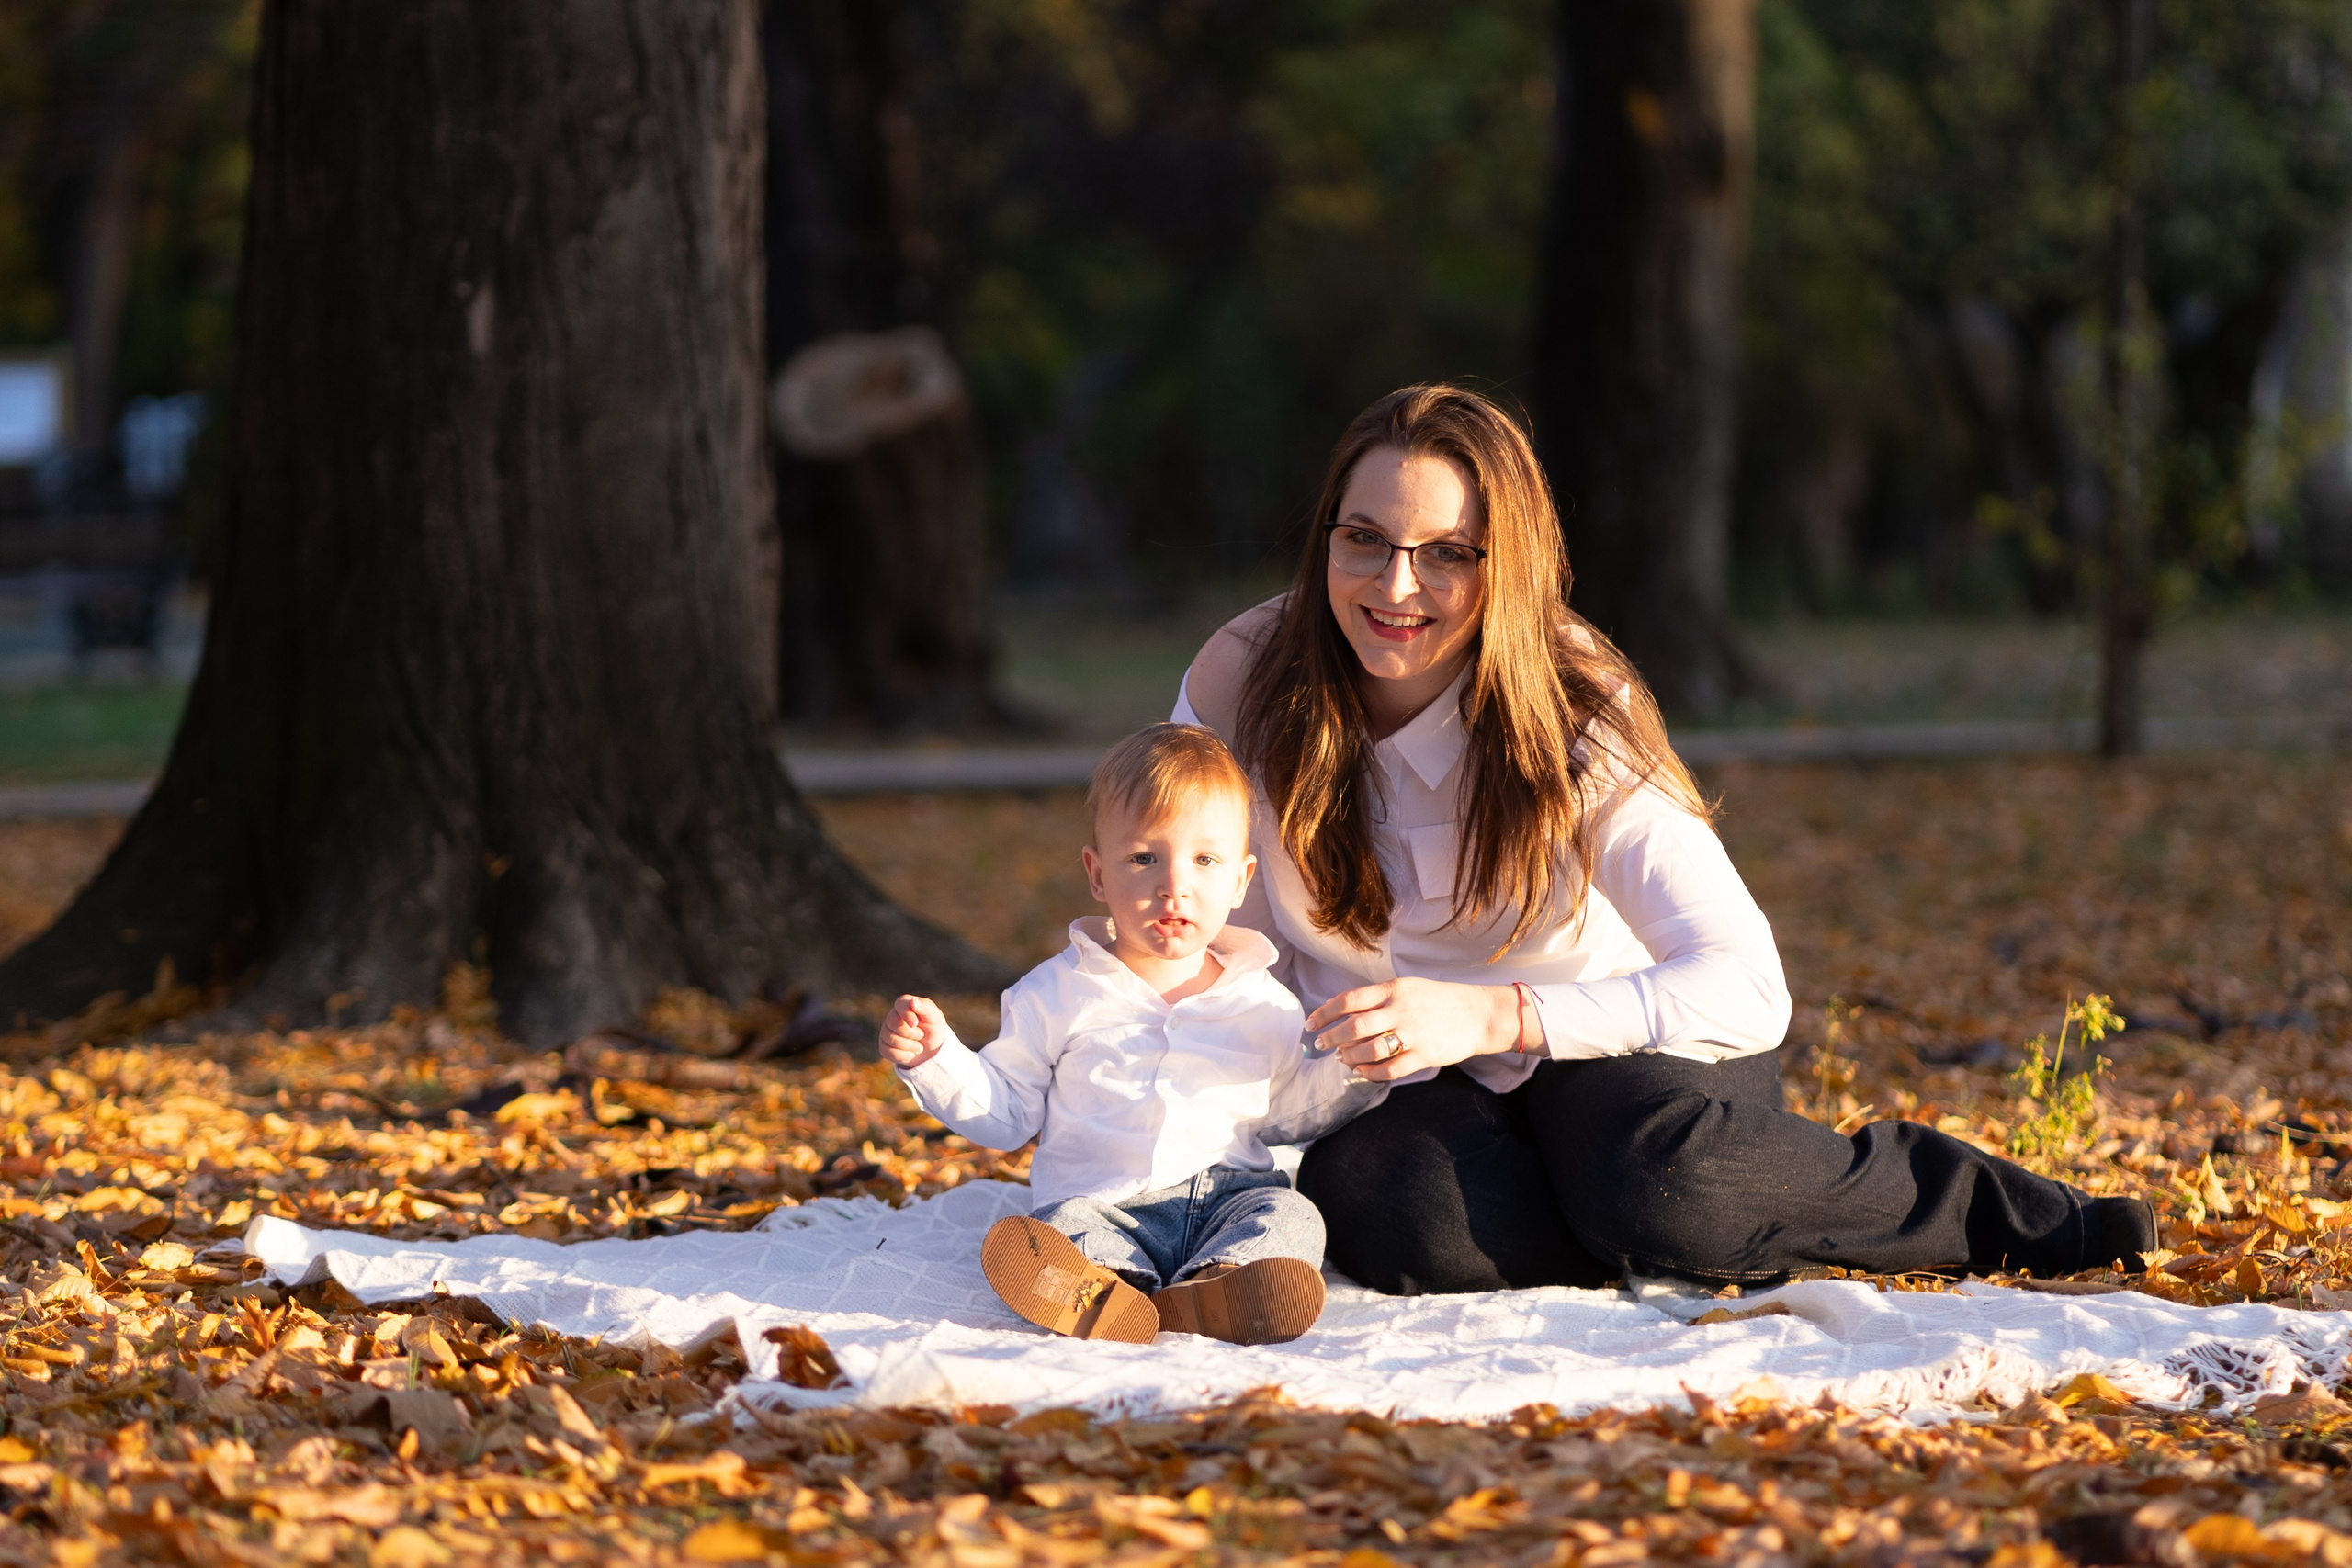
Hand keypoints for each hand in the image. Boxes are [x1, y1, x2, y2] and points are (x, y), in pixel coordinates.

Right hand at [880, 994, 950, 1067]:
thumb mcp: (935, 1018)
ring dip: (910, 1046)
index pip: (900, 1005)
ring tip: (919, 1046)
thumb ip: (926, 1007)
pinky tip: (911, 1054)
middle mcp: (892, 1016)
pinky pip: (888, 1052)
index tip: (915, 1023)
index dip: (907, 1014)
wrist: (932, 1049)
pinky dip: (903, 1056)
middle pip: (893, 1024)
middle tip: (921, 1035)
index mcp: (904, 1004)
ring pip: (891, 1039)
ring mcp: (886, 1032)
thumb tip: (913, 1001)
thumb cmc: (933, 1028)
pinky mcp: (884, 1047)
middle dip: (912, 1033)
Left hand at [1305, 977, 1530, 1081]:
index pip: (1349, 1000)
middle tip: (1321, 1044)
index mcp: (1394, 989)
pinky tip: (1362, 1072)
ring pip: (1368, 1051)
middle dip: (1331, 1038)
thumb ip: (1379, 998)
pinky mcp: (1424, 1056)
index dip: (1325, 1013)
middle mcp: (1400, 1010)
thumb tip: (1345, 1014)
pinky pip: (1388, 1070)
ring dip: (1349, 1057)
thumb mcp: (1408, 987)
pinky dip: (1370, 1074)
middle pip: (1353, 1027)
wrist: (1479, 1014)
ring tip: (1342, 1059)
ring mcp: (1412, 1034)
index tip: (1312, 1023)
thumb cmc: (1439, 1000)